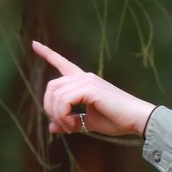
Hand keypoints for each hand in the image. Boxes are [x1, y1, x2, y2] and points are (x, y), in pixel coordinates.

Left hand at [34, 40, 156, 137]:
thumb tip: (51, 127)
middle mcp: (84, 77)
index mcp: (85, 82)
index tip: (34, 44)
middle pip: (51, 86)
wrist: (137, 120)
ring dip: (57, 115)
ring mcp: (87, 81)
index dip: (48, 54)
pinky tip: (73, 126)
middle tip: (64, 126)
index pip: (63, 63)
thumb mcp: (89, 122)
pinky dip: (63, 116)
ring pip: (55, 95)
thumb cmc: (118, 120)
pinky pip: (63, 101)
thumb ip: (70, 121)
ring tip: (70, 128)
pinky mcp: (89, 88)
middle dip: (50, 108)